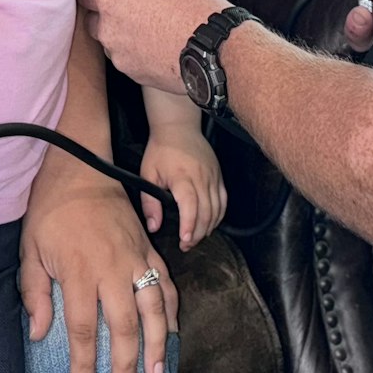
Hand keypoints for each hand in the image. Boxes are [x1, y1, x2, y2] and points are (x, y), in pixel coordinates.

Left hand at [22, 173, 177, 372]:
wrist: (80, 166)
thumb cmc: (51, 210)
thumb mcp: (30, 249)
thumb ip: (35, 293)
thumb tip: (39, 333)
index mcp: (79, 272)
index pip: (82, 330)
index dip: (83, 365)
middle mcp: (111, 269)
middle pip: (123, 327)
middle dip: (124, 366)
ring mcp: (135, 258)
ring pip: (153, 309)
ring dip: (156, 344)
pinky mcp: (148, 247)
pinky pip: (166, 283)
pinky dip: (171, 309)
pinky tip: (170, 331)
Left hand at [78, 0, 230, 94]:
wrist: (214, 49)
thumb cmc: (193, 8)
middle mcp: (108, 29)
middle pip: (93, 21)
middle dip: (106, 16)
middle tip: (130, 9)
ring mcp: (120, 56)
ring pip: (112, 44)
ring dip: (123, 37)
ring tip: (151, 31)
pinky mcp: (134, 76)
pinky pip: (129, 61)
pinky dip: (139, 55)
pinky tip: (160, 48)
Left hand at [139, 126, 226, 251]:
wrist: (178, 127)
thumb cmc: (161, 150)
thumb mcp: (148, 174)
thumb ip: (150, 203)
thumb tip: (154, 226)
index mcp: (183, 177)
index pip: (191, 207)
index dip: (190, 227)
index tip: (184, 241)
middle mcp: (202, 178)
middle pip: (206, 213)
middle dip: (198, 234)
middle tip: (186, 245)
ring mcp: (213, 177)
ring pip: (217, 209)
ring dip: (208, 227)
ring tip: (196, 237)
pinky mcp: (218, 175)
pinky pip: (223, 201)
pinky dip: (219, 215)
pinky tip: (210, 223)